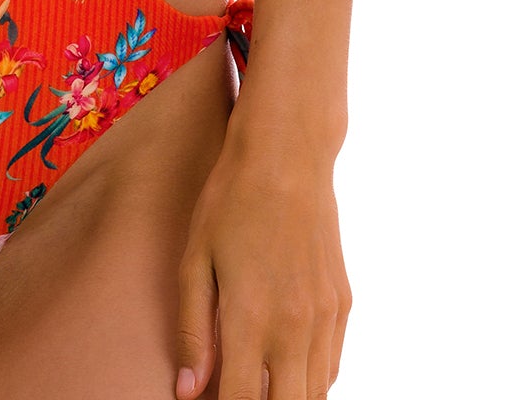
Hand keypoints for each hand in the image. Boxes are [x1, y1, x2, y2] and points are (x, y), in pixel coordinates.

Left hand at [175, 149, 351, 396]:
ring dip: (288, 398)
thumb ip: (193, 332)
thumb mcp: (195, 261)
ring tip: (260, 383)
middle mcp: (295, 326)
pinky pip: (331, 366)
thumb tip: (187, 393)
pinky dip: (311, 379)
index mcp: (252, 318)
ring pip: (315, 394)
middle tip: (238, 391)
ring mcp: (325, 317)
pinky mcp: (342, 304)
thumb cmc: (230, 202)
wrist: (287, 154)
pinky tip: (286, 367)